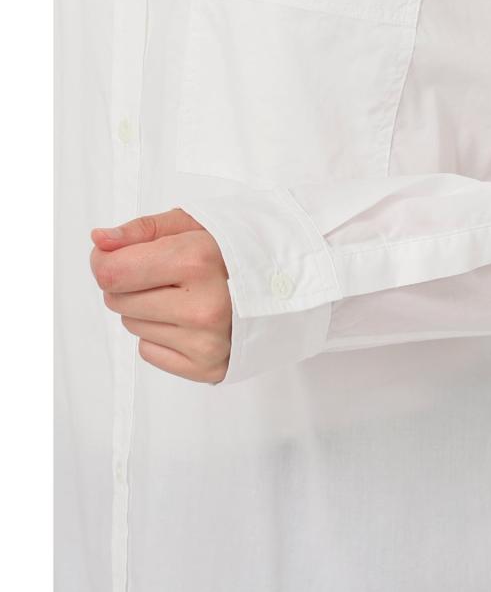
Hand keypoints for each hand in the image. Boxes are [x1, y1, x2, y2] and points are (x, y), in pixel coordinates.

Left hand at [90, 209, 230, 382]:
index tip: (123, 255)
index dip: (107, 261)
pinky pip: (149, 352)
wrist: (288, 288)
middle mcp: (203, 306)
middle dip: (132, 285)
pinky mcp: (207, 367)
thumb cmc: (238, 252)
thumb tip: (100, 241)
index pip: (110, 271)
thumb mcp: (194, 224)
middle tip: (169, 276)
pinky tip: (191, 322)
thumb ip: (142, 230)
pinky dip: (162, 336)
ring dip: (148, 310)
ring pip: (132, 327)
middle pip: (116, 300)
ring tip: (186, 297)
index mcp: (197, 261)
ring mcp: (207, 342)